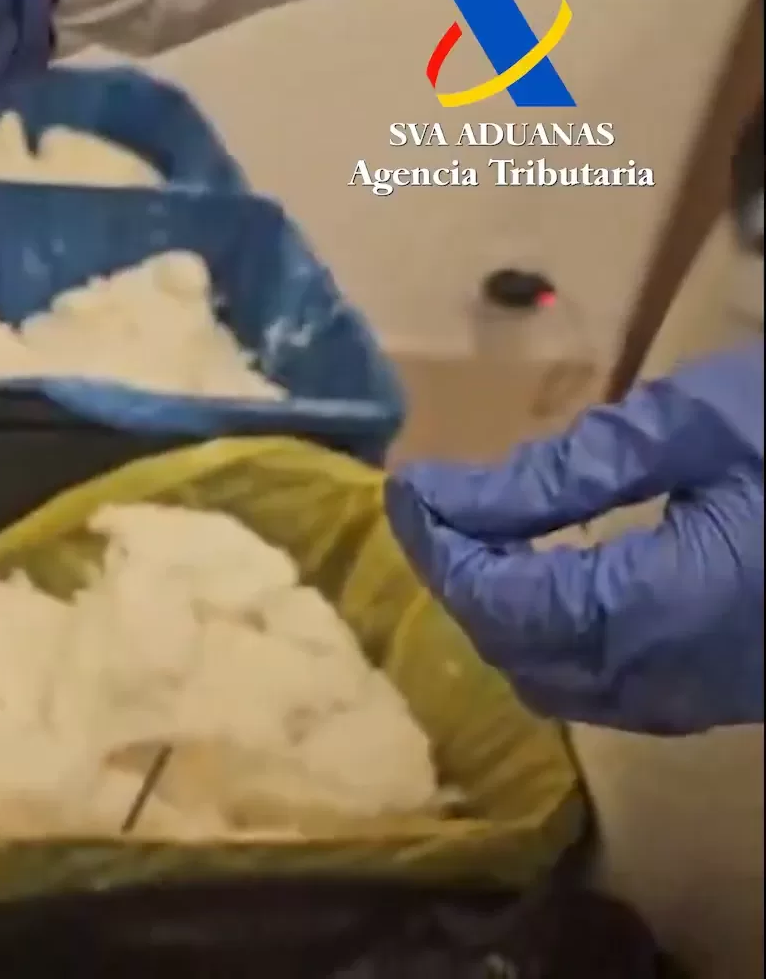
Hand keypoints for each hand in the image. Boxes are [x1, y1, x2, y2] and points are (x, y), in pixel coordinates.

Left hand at [384, 344, 763, 734]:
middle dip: (464, 581)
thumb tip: (446, 496)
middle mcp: (671, 678)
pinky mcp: (724, 696)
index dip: (439, 547)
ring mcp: (702, 700)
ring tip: (479, 533)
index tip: (405, 488)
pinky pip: (609, 688)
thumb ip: (562, 474)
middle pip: (517, 650)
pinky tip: (549, 575)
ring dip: (505, 615)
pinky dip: (557, 638)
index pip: (502, 600)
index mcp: (661, 609)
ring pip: (557, 681)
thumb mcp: (693, 429)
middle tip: (436, 505)